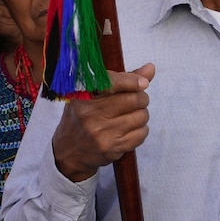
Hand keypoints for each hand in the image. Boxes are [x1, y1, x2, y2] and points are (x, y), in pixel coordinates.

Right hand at [52, 64, 156, 182]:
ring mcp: (100, 133)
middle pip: (134, 99)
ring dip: (141, 116)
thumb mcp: (92, 96)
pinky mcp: (111, 148)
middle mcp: (90, 114)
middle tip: (136, 101)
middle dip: (141, 98)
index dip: (131, 81)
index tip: (143, 83)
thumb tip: (150, 68)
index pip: (111, 82)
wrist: (69, 152)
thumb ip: (122, 80)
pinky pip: (141, 134)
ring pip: (141, 116)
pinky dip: (140, 131)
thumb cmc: (84, 118)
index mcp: (82, 96)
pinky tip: (128, 131)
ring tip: (128, 117)